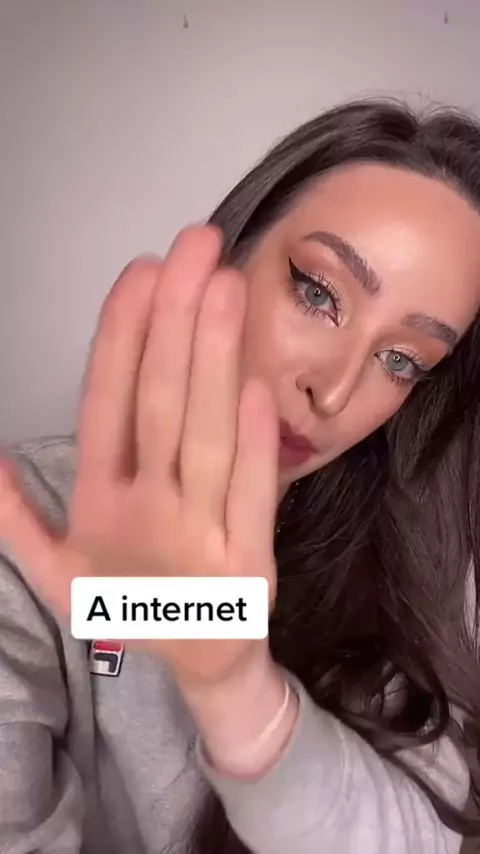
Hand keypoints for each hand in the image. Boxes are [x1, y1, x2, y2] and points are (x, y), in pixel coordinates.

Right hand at [0, 226, 279, 687]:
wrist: (203, 660)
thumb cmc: (133, 597)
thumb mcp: (59, 568)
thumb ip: (15, 516)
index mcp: (98, 505)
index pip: (105, 406)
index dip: (120, 336)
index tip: (140, 271)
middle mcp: (144, 514)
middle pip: (159, 404)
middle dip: (175, 320)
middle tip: (192, 247)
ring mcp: (200, 537)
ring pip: (207, 436)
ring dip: (215, 358)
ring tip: (224, 285)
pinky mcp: (252, 559)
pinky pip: (254, 491)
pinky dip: (257, 438)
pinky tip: (257, 379)